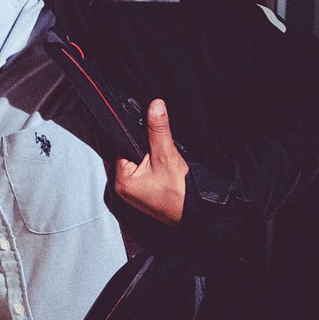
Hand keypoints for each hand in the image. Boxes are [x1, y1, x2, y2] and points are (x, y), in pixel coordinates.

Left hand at [112, 99, 187, 224]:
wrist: (197, 213)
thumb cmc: (179, 193)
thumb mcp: (167, 155)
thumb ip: (158, 129)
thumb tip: (155, 106)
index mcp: (121, 180)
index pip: (121, 146)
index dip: (135, 135)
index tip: (146, 127)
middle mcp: (123, 188)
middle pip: (130, 154)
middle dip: (143, 146)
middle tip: (158, 148)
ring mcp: (134, 193)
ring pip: (139, 163)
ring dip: (150, 157)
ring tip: (163, 160)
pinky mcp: (144, 194)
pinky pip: (145, 173)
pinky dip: (154, 167)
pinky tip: (164, 168)